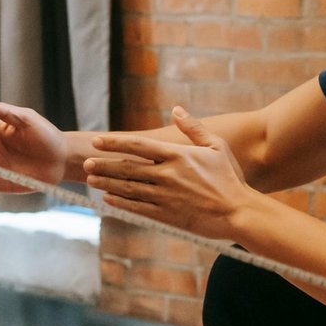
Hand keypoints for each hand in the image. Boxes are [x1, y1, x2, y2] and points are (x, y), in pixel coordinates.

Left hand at [83, 107, 256, 237]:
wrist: (239, 212)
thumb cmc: (229, 177)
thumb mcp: (216, 146)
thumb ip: (193, 127)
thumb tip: (177, 109)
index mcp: (177, 156)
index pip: (138, 145)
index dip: (115, 143)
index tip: (97, 141)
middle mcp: (168, 175)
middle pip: (128, 167)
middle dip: (104, 165)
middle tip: (86, 163)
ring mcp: (166, 197)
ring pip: (129, 188)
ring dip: (108, 184)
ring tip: (91, 180)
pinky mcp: (167, 215)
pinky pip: (138, 208)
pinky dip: (121, 203)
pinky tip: (108, 199)